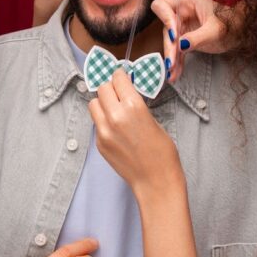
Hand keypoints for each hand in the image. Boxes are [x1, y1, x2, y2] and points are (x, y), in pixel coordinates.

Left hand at [88, 70, 184, 200]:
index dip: (121, 76)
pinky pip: (96, 123)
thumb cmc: (162, 152)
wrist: (155, 181)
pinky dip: (103, 120)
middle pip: (102, 88)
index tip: (122, 77)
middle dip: (111, 88)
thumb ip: (136, 105)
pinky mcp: (99, 144)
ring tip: (114, 109)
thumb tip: (125, 93)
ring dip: (102, 102)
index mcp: (134, 106)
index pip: (118, 79)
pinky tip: (115, 128)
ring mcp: (104, 131)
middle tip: (119, 92)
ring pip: (94, 104)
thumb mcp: (153, 120)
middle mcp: (115, 116)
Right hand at [151, 0, 237, 83]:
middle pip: (165, 28)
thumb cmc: (230, 24)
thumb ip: (197, 37)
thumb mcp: (215, 31)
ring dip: (171, 58)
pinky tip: (175, 74)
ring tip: (172, 74)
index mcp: (186, 1)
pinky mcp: (184, 39)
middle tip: (171, 63)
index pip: (162, 5)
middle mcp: (180, 12)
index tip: (174, 36)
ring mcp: (182, 25)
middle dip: (169, 46)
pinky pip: (177, 51)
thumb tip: (180, 45)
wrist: (240, 32)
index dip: (165, 20)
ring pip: (170, 42)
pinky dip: (177, 62)